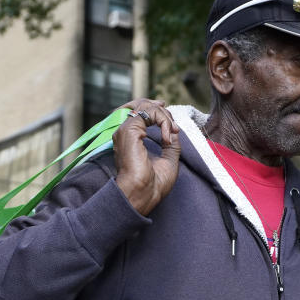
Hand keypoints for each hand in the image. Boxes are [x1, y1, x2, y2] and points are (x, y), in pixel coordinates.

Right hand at [113, 99, 180, 215]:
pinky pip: (149, 112)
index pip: (139, 113)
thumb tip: (174, 130)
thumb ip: (170, 143)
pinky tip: (167, 136)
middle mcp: (125, 133)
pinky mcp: (130, 130)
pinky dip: (163, 121)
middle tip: (173, 126)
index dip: (156, 110)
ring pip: (146, 106)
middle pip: (141, 105)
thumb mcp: (168, 159)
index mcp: (130, 140)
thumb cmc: (152, 185)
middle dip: (162, 111)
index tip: (172, 123)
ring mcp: (125, 130)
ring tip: (172, 132)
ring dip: (165, 117)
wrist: (142, 194)